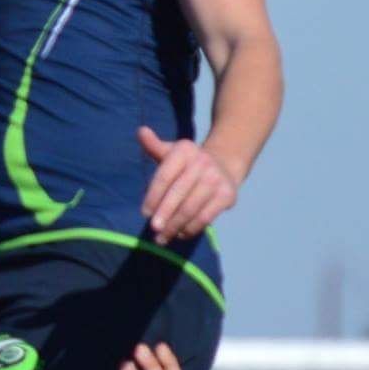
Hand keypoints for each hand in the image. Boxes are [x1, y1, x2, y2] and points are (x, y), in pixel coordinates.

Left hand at [138, 125, 238, 241]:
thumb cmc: (187, 163)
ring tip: (162, 238)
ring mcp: (216, 179)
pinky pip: (206, 217)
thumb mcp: (170, 152)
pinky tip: (180, 234)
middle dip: (164, 214)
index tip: (145, 212)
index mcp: (184, 150)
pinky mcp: (227, 195)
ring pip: (191, 208)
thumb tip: (141, 131)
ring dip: (175, 226)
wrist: (224, 165)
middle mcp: (203, 162)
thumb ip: (153, 146)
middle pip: (178, 194)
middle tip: (154, 229)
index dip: (153, 196)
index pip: (164, 176)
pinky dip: (191, 228)